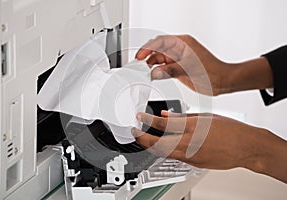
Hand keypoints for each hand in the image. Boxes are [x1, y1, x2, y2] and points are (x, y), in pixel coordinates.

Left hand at [132, 111, 286, 182]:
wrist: (246, 147)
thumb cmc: (230, 129)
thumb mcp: (204, 116)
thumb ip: (182, 116)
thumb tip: (166, 115)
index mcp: (192, 127)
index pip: (162, 123)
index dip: (146, 120)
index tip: (139, 117)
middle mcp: (189, 143)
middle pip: (157, 143)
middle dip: (142, 138)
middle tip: (135, 132)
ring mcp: (191, 156)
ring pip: (163, 153)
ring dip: (151, 146)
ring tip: (144, 139)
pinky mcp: (193, 163)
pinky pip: (174, 157)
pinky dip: (165, 151)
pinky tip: (163, 145)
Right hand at [136, 35, 272, 94]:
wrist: (223, 81)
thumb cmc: (212, 71)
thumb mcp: (188, 70)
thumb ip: (169, 71)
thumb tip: (154, 73)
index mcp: (182, 43)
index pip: (160, 41)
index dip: (148, 48)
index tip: (140, 56)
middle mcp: (179, 49)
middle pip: (158, 49)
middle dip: (147, 56)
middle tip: (138, 65)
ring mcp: (179, 58)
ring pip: (160, 59)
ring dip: (152, 65)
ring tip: (144, 71)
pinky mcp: (179, 67)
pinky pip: (164, 67)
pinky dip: (158, 71)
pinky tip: (153, 75)